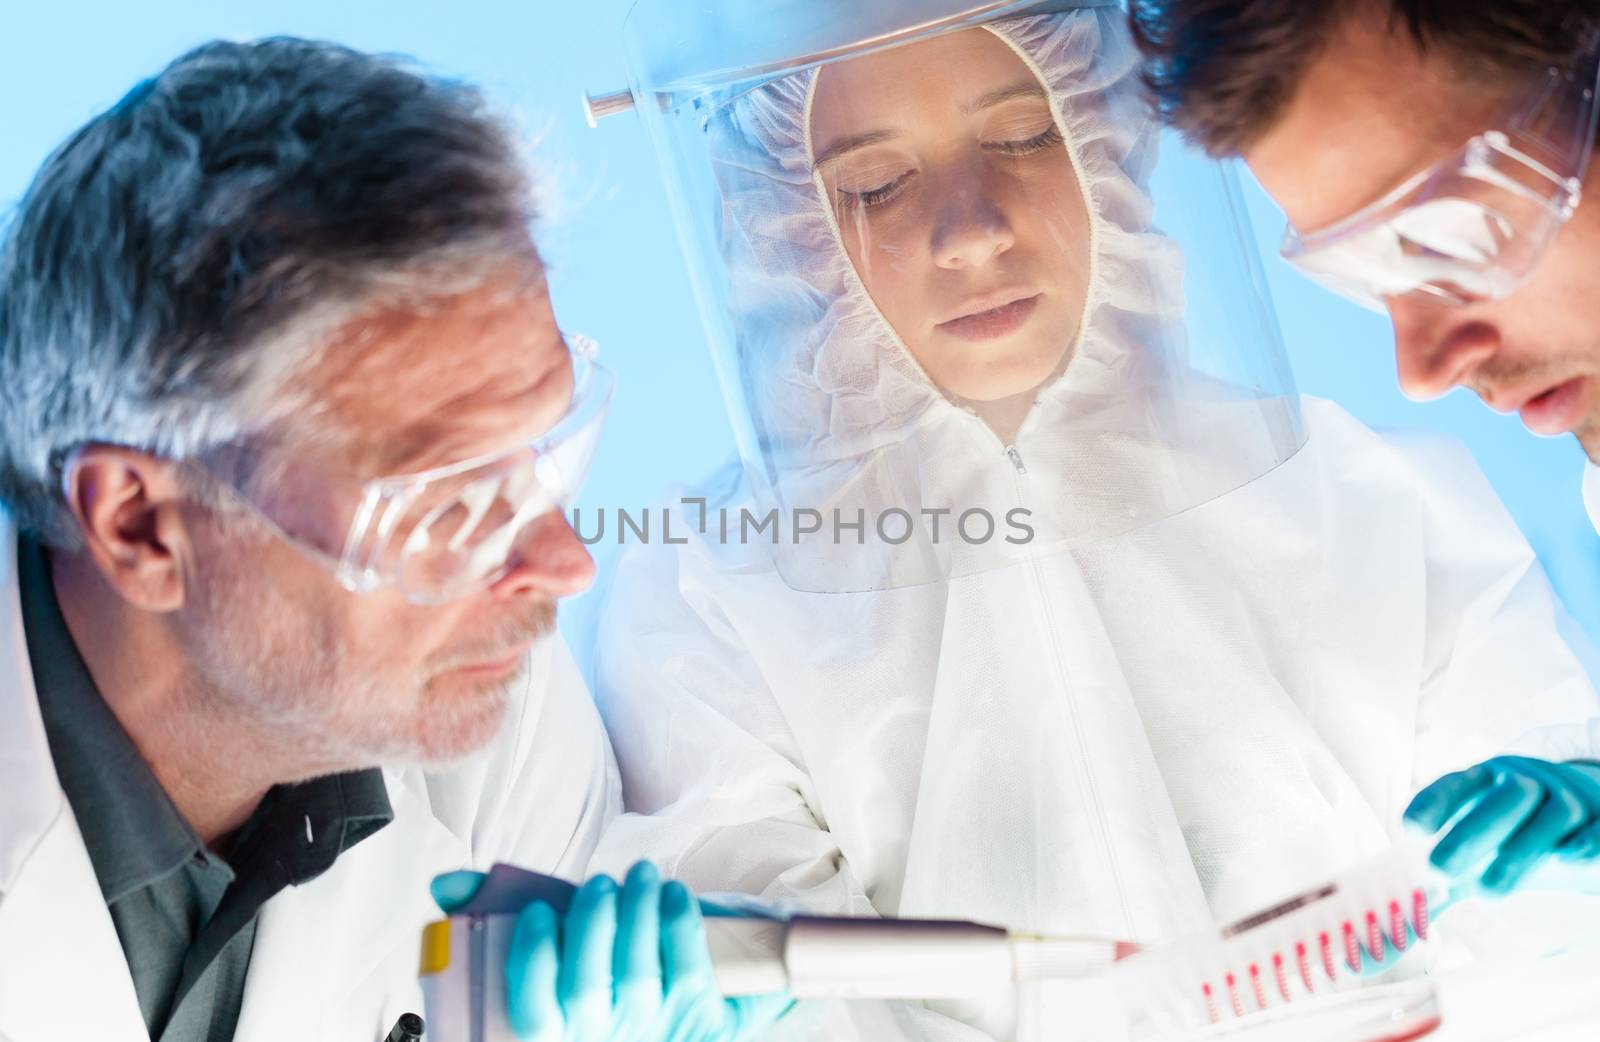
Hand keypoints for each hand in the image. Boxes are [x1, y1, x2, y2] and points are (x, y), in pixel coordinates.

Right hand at [430, 861, 792, 1041]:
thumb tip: (446, 883)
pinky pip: (689, 969)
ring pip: (640, 974)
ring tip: (640, 873)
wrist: (677, 1012)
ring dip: (640, 912)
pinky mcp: (704, 1020)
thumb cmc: (601, 969)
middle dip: (593, 925)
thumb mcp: (556, 948)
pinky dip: (679, 924)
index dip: (533, 960)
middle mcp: (601, 1038)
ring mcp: (653, 1031)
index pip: (534, 1013)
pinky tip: (672, 894)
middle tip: (601, 882)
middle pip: (587, 989)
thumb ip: (496, 914)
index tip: (539, 911)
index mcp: (558, 1030)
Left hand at [1404, 756, 1599, 893]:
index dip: (1434, 802)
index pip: (1458, 784)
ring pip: (1552, 814)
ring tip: (1485, 894)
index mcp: (1485, 782)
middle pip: (1504, 799)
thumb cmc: (1510, 836)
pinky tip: (1568, 858)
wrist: (1582, 810)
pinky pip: (1599, 827)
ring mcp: (1569, 798)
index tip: (1408, 828)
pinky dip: (1587, 840)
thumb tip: (1389, 936)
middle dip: (1470, 833)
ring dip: (1519, 852)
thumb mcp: (1472, 853)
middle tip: (1438, 869)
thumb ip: (1435, 890)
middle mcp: (1527, 783)